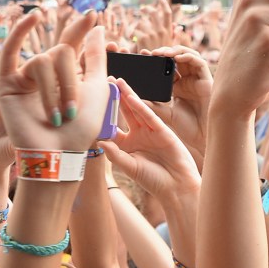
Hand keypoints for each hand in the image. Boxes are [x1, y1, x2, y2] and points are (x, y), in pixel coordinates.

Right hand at [0, 10, 109, 152]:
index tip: (93, 13)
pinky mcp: (7, 85)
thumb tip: (97, 27)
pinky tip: (33, 17)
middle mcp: (46, 75)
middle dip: (71, 80)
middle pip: (61, 52)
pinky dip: (18, 32)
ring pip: (44, 60)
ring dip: (56, 88)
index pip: (73, 46)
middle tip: (74, 110)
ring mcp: (25, 79)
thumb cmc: (81, 129)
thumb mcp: (97, 89)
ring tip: (58, 116)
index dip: (82, 30)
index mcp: (66, 76)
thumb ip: (96, 57)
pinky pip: (9, 52)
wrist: (58, 154)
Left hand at [101, 79, 199, 200]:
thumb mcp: (130, 167)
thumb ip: (115, 154)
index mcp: (126, 144)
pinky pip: (150, 117)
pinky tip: (132, 98)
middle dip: (115, 97)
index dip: (103, 116)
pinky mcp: (163, 131)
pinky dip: (141, 108)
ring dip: (128, 95)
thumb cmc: (153, 180)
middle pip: (124, 113)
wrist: (176, 187)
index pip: (112, 126)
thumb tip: (99, 141)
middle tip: (105, 81)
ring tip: (118, 81)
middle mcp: (137, 135)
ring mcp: (150, 131)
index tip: (92, 103)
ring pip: (136, 110)